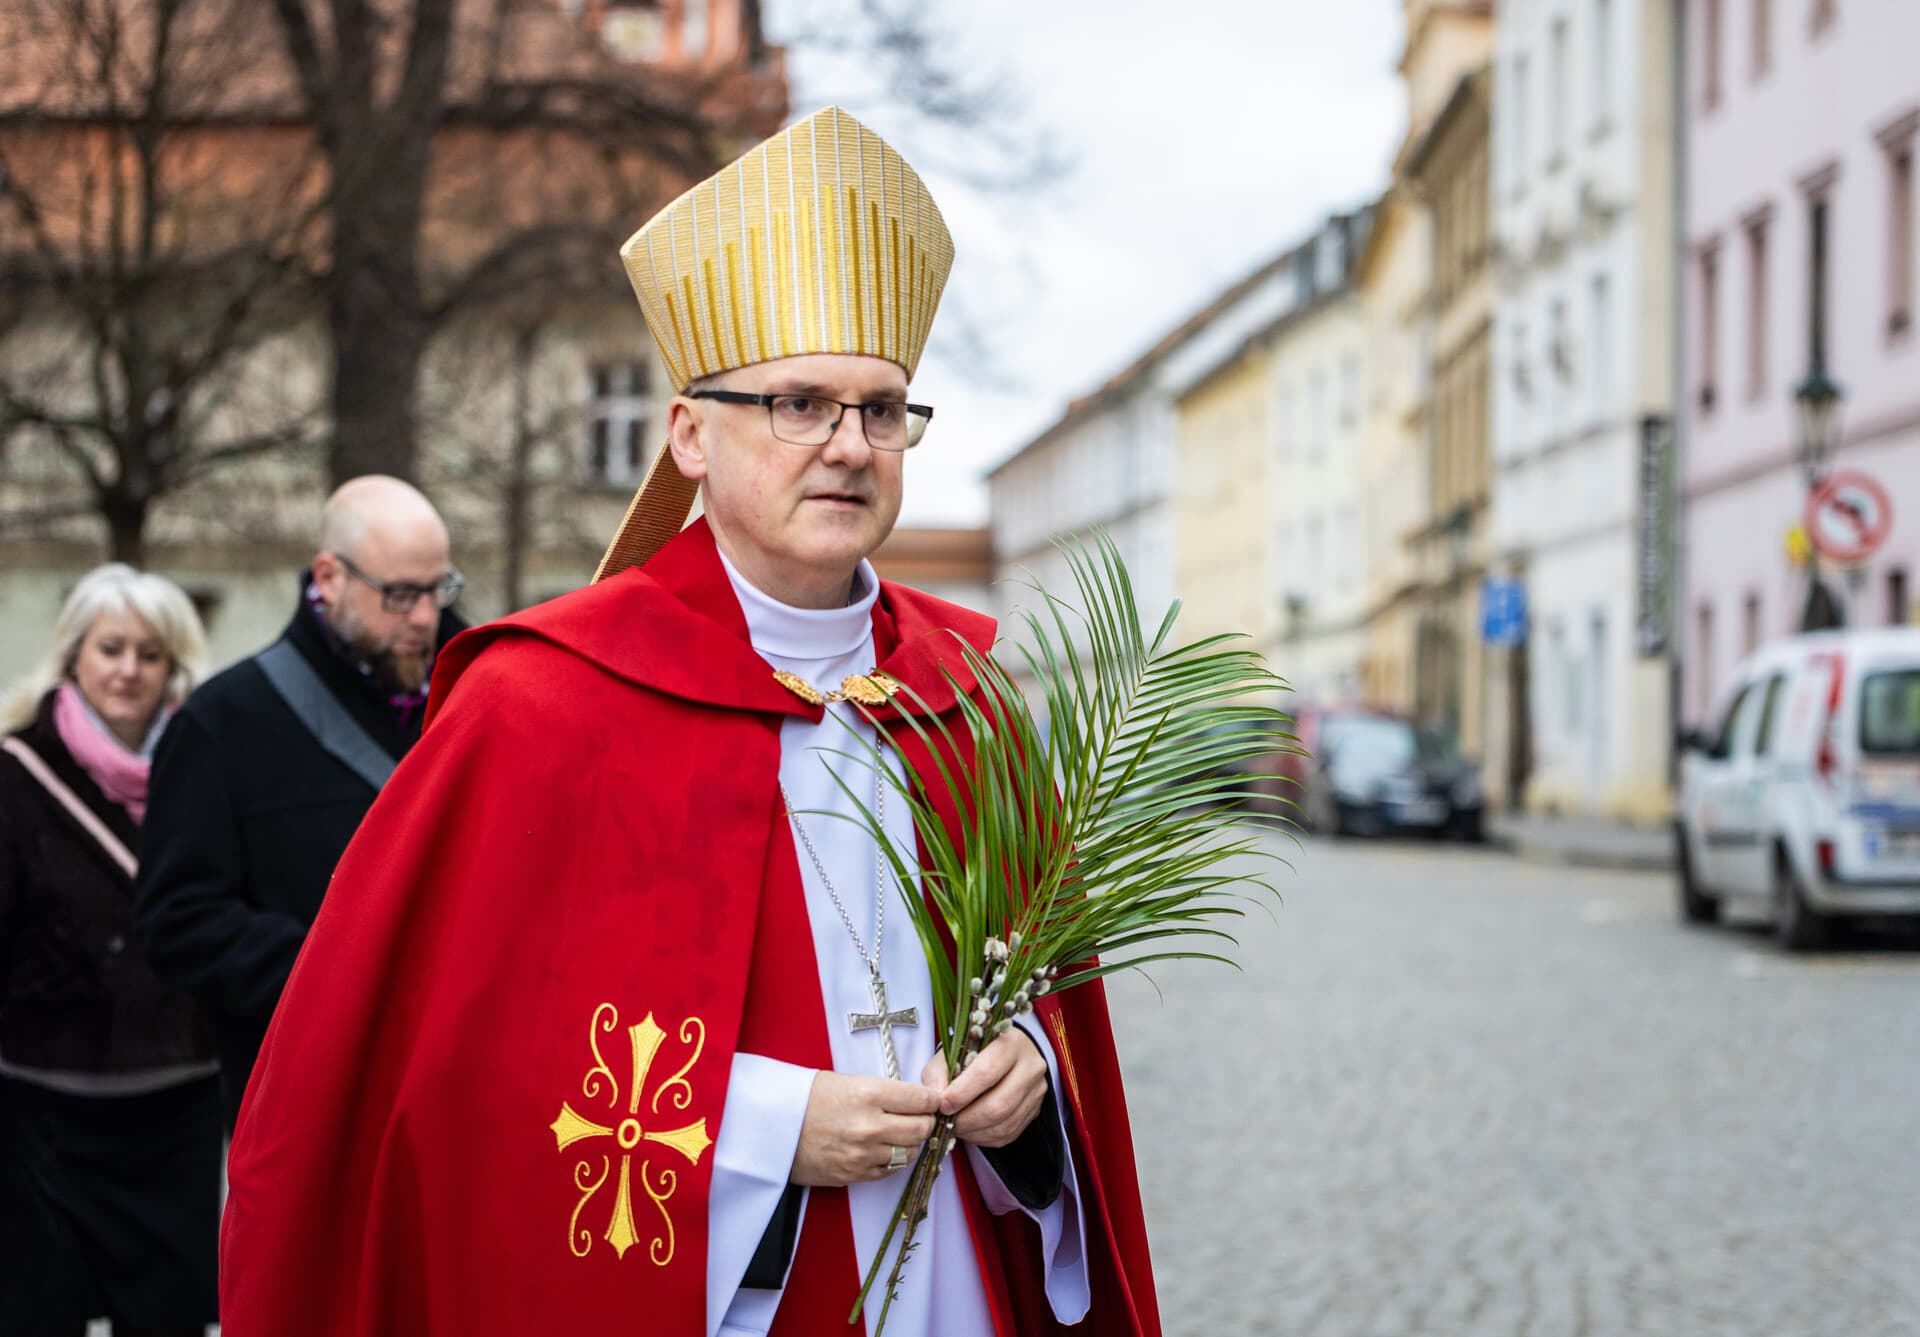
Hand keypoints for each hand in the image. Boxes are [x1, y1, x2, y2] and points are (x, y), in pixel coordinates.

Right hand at [790, 1071, 938, 1186]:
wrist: (771, 1128)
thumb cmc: (807, 1098)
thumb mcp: (847, 1081)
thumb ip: (883, 1092)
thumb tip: (917, 1100)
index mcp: (868, 1094)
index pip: (922, 1099)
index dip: (931, 1099)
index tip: (931, 1099)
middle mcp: (870, 1126)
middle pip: (923, 1128)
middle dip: (926, 1121)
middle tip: (919, 1116)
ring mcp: (863, 1154)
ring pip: (911, 1152)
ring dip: (910, 1143)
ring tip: (898, 1133)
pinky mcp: (855, 1175)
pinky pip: (891, 1170)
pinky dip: (892, 1160)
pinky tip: (882, 1148)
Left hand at [920, 1028, 1047, 1149]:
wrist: (1002, 1055)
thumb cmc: (974, 1051)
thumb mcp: (952, 1051)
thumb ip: (939, 1072)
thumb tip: (936, 1099)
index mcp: (1010, 1042)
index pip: (987, 1072)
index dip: (962, 1093)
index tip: (943, 1104)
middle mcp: (1030, 1065)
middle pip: (1000, 1104)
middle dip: (968, 1119)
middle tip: (948, 1121)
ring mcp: (1036, 1090)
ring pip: (1005, 1123)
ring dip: (975, 1131)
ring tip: (956, 1127)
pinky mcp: (1035, 1110)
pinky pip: (1009, 1133)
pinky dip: (985, 1137)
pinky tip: (971, 1130)